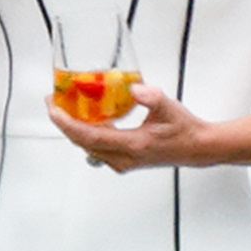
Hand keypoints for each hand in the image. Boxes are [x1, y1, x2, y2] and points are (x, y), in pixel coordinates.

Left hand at [46, 83, 211, 171]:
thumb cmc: (184, 130)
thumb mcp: (169, 108)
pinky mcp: (124, 160)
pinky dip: (86, 133)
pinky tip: (87, 118)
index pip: (89, 136)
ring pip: (88, 146)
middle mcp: (124, 158)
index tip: (53, 108)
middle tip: (53, 103)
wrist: (198, 148)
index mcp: (133, 145)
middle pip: (82, 142)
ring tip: (65, 108)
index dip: (66, 123)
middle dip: (64, 123)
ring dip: (74, 129)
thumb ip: (152, 97)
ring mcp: (123, 161)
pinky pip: (97, 147)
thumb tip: (134, 88)